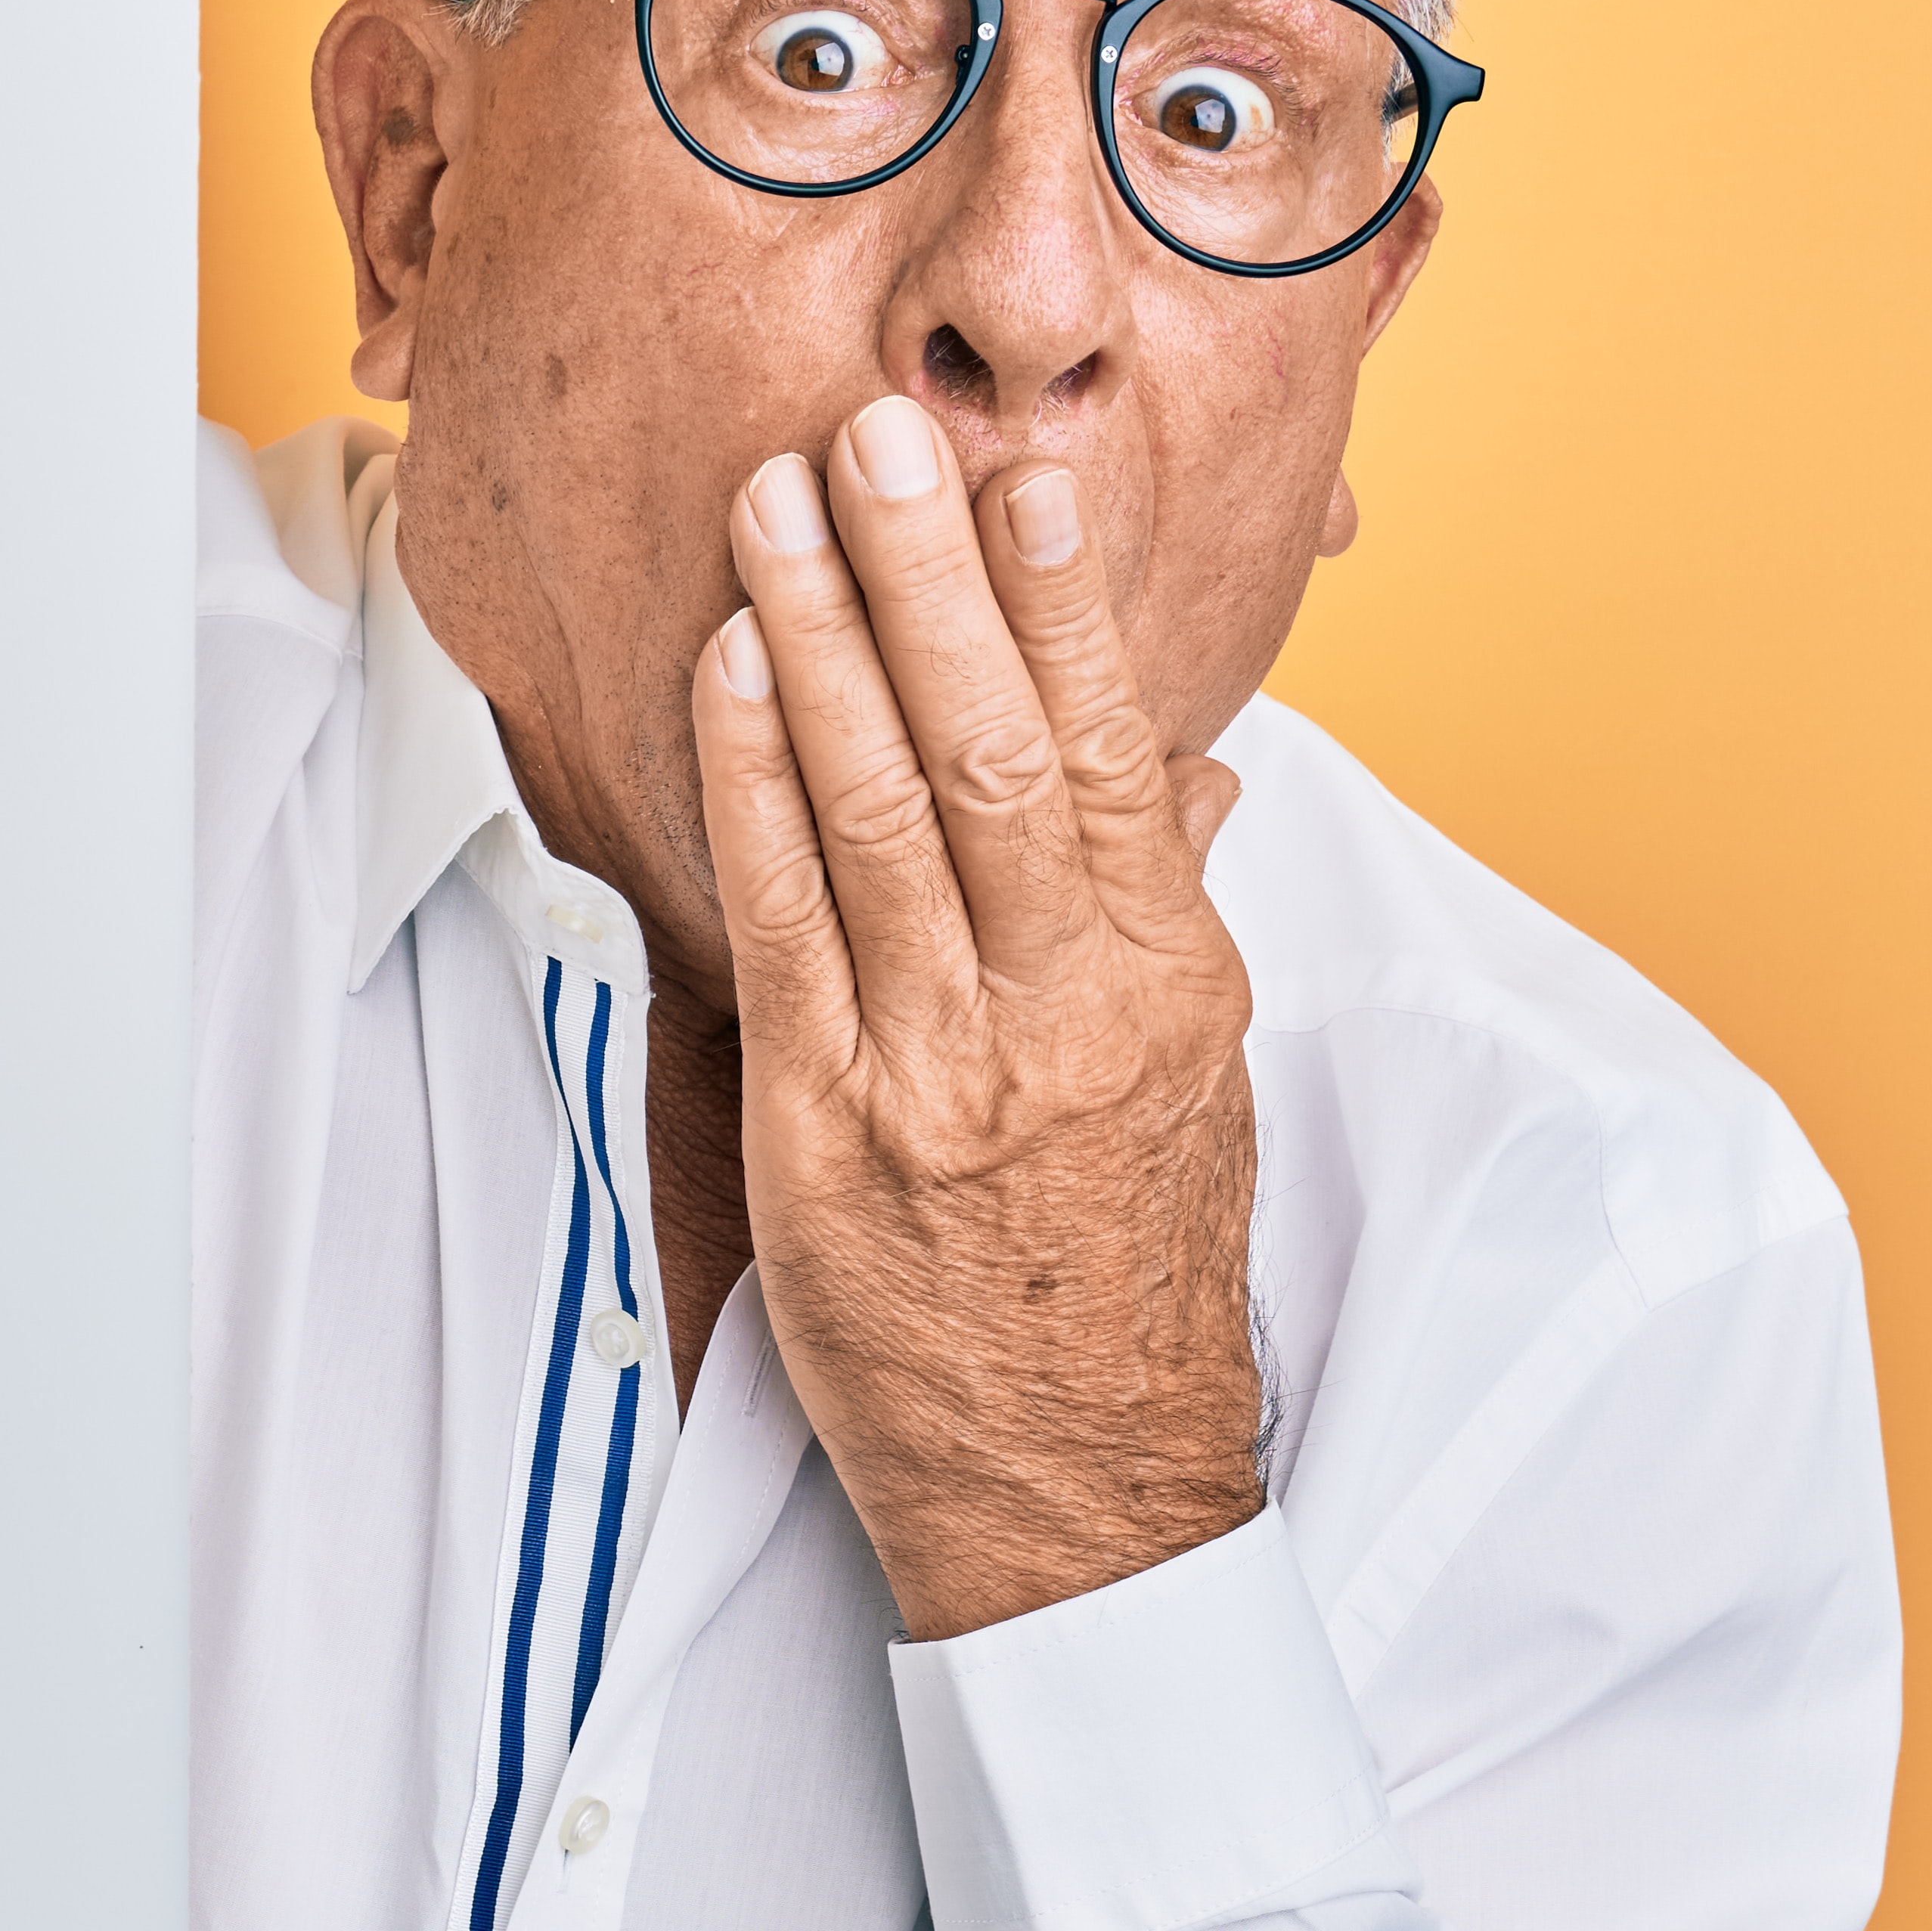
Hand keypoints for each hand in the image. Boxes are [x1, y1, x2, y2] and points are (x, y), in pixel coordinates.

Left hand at [695, 397, 1273, 1643]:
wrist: (1080, 1495)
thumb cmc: (1134, 1281)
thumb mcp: (1200, 1090)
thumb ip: (1182, 915)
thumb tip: (1199, 776)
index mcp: (1169, 991)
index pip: (1121, 757)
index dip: (1066, 610)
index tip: (1025, 483)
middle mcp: (1063, 1019)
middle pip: (992, 755)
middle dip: (924, 581)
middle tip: (873, 434)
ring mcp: (940, 1075)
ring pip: (876, 815)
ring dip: (820, 642)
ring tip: (777, 503)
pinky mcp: (829, 1133)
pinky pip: (785, 924)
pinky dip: (753, 783)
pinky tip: (731, 670)